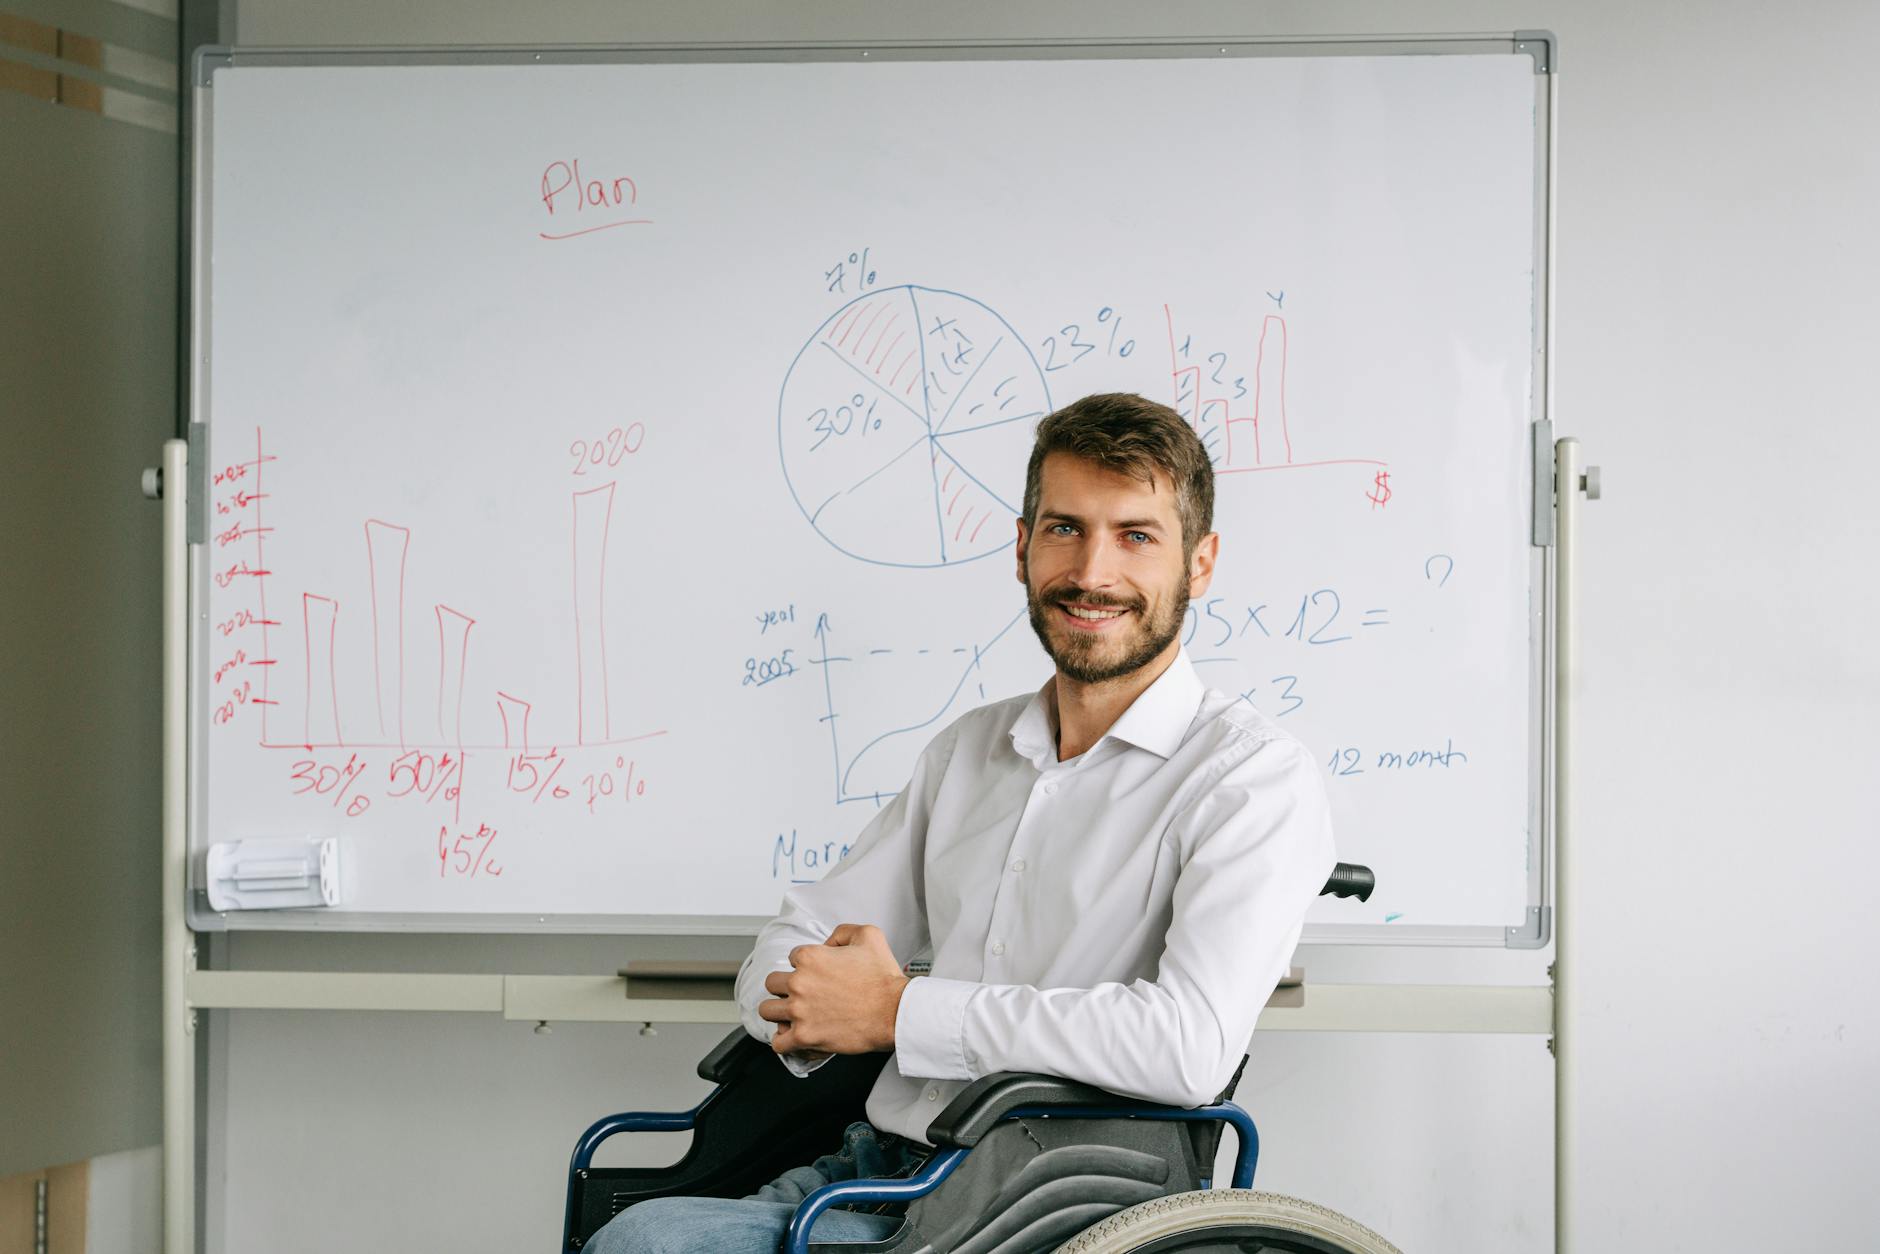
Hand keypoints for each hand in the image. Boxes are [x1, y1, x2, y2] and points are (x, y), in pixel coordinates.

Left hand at [758, 923, 908, 1056]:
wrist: (895, 1011)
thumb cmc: (884, 979)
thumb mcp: (869, 936)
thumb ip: (842, 932)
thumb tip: (828, 943)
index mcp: (810, 957)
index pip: (791, 958)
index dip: (805, 966)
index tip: (817, 975)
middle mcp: (799, 982)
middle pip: (773, 983)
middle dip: (786, 987)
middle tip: (803, 994)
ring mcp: (799, 1011)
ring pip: (767, 1010)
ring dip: (779, 1012)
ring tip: (793, 1015)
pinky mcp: (804, 1036)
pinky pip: (778, 1042)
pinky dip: (784, 1041)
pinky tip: (794, 1036)